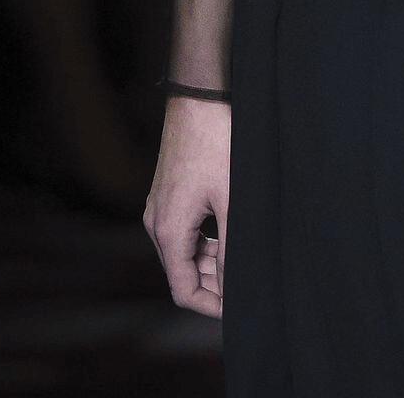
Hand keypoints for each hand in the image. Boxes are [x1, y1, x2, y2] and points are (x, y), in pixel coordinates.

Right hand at [144, 96, 231, 315]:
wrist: (199, 98)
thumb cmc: (217, 142)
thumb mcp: (232, 199)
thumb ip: (232, 249)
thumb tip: (234, 288)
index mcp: (168, 230)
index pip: (182, 290)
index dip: (211, 305)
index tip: (238, 306)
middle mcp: (156, 223)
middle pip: (182, 272)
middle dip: (214, 283)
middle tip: (247, 281)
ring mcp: (159, 207)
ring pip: (183, 252)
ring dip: (211, 262)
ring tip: (243, 257)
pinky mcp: (167, 194)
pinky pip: (183, 232)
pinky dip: (204, 241)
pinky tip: (228, 234)